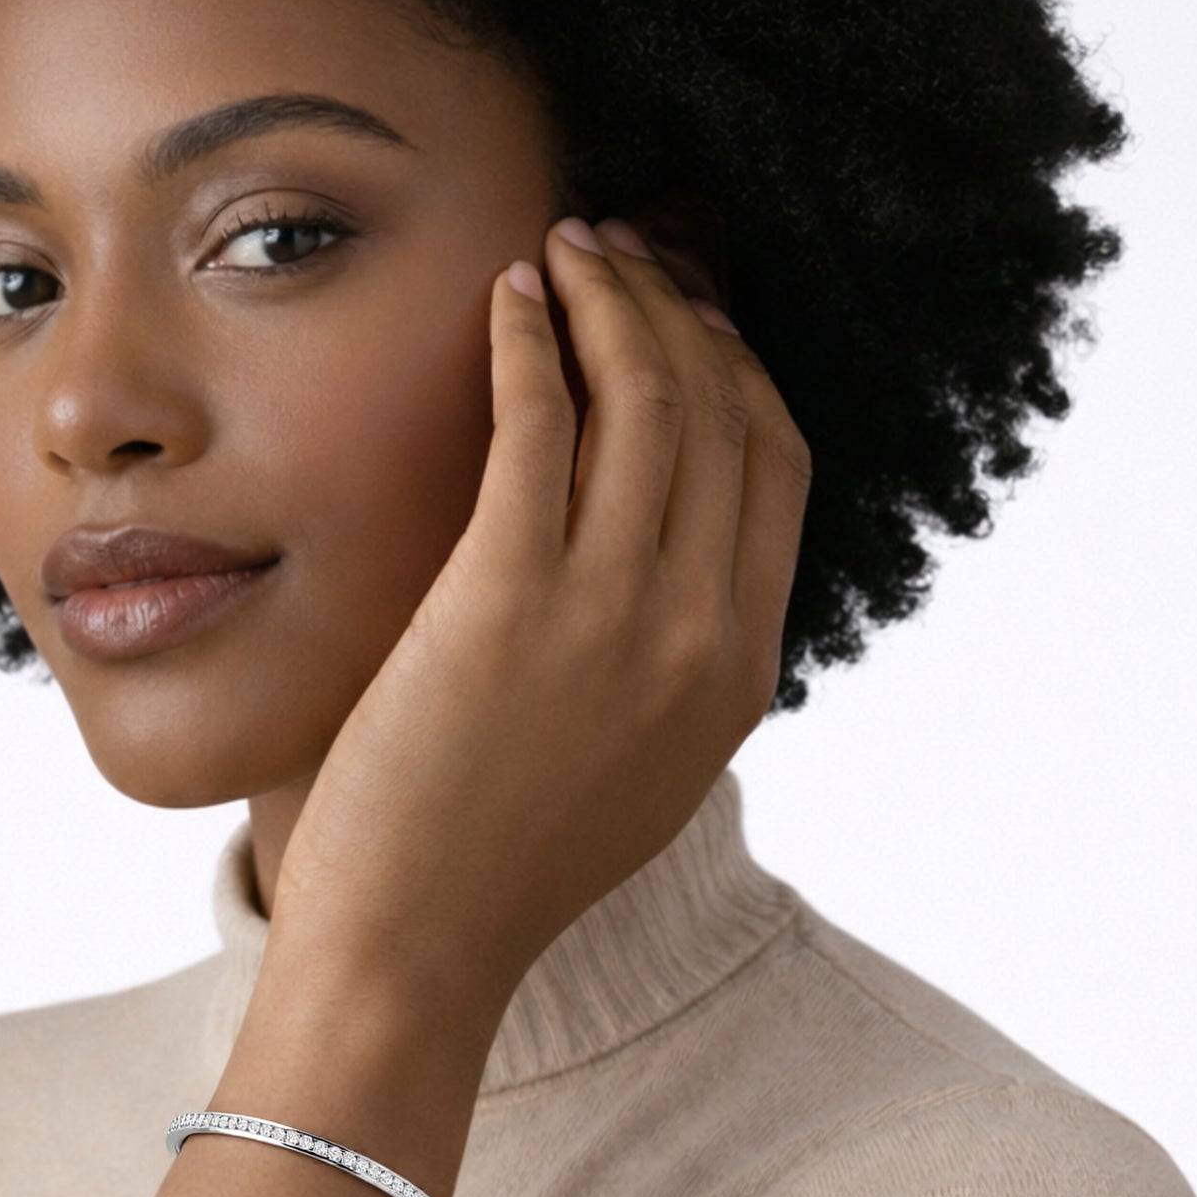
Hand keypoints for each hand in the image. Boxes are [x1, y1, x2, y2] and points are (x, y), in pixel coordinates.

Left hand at [268, 214, 810, 1012]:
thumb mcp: (637, 767)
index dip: (740, 364)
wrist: (419, 947)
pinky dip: (533, 339)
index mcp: (740, 672)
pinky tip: (511, 295)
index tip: (690, 313)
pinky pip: (543, 422)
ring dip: (612, 298)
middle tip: (626, 253)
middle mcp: (699, 632)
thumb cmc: (502, 862)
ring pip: (647, 398)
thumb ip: (674, 663)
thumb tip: (663, 558)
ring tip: (567, 249)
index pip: (777, 466)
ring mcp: (613, 614)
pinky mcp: (509, 600)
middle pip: (723, 410)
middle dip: (681, 306)